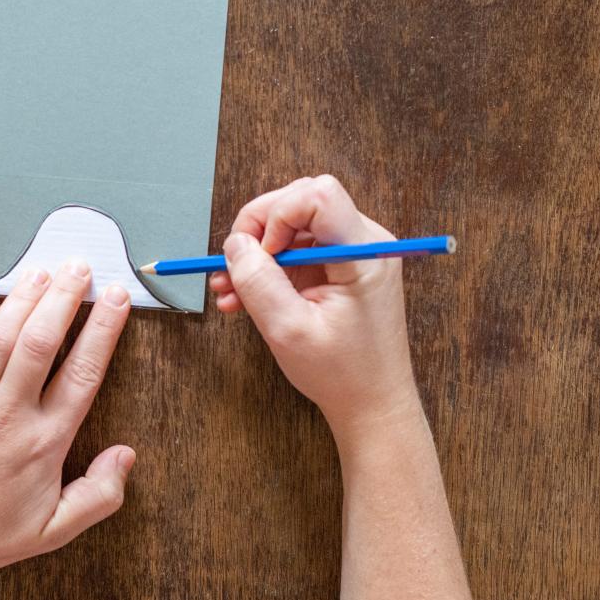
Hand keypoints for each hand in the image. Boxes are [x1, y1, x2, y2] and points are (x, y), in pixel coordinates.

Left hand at [0, 262, 134, 599]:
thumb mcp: (53, 531)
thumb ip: (99, 496)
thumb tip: (127, 454)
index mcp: (44, 443)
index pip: (83, 372)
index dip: (103, 330)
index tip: (116, 298)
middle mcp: (7, 415)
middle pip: (42, 342)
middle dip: (66, 298)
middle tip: (82, 266)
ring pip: (0, 337)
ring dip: (24, 298)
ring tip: (45, 269)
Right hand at [210, 175, 418, 440]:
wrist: (372, 405)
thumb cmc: (342, 374)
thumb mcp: (288, 330)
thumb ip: (259, 282)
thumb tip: (235, 245)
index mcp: (362, 254)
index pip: (318, 195)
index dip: (277, 215)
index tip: (261, 254)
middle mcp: (363, 243)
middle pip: (302, 202)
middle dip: (259, 229)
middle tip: (234, 266)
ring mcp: (353, 254)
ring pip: (294, 225)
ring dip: (257, 252)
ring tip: (227, 287)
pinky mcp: (341, 269)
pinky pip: (297, 250)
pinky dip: (268, 268)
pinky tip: (241, 295)